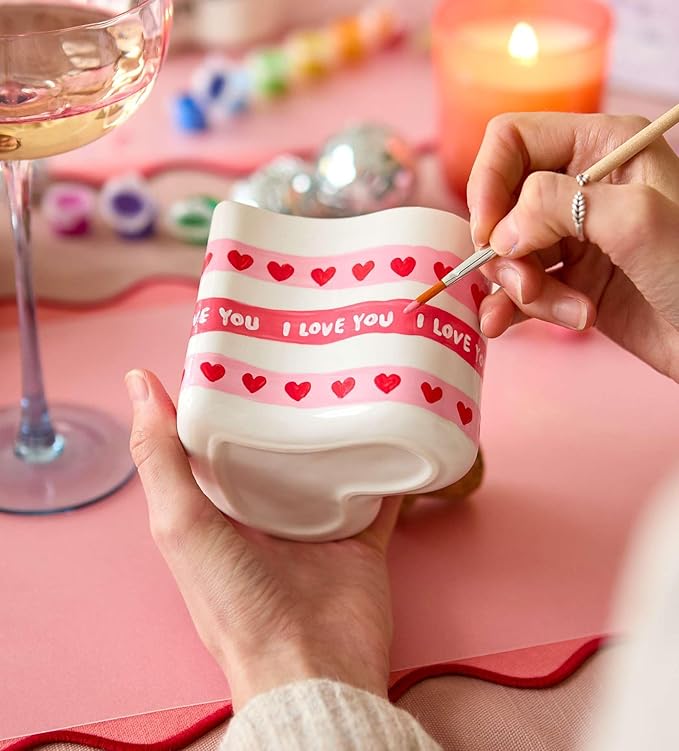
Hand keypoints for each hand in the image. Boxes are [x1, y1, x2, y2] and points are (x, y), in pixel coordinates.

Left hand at [125, 369, 400, 710]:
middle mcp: (267, 510)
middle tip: (308, 347)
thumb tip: (137, 380)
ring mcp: (318, 522)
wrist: (309, 666)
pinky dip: (387, 460)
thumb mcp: (182, 524)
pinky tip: (397, 422)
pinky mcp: (362, 535)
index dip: (229, 394)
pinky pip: (379, 489)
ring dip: (338, 425)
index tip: (245, 348)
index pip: (221, 436)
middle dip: (290, 402)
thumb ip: (160, 457)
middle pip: (280, 444)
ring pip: (329, 460)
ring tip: (351, 373)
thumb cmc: (235, 602)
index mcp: (220, 505)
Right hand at [467, 112, 678, 381]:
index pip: (513, 140)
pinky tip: (509, 325)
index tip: (488, 233)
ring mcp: (573, 235)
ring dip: (519, 288)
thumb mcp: (636, 221)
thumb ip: (559, 206)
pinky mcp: (568, 279)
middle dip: (507, 251)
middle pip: (502, 204)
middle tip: (529, 286)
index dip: (489, 181)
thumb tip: (500, 230)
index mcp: (602, 146)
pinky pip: (515, 287)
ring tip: (565, 312)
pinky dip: (509, 309)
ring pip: (507, 252)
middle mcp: (582, 186)